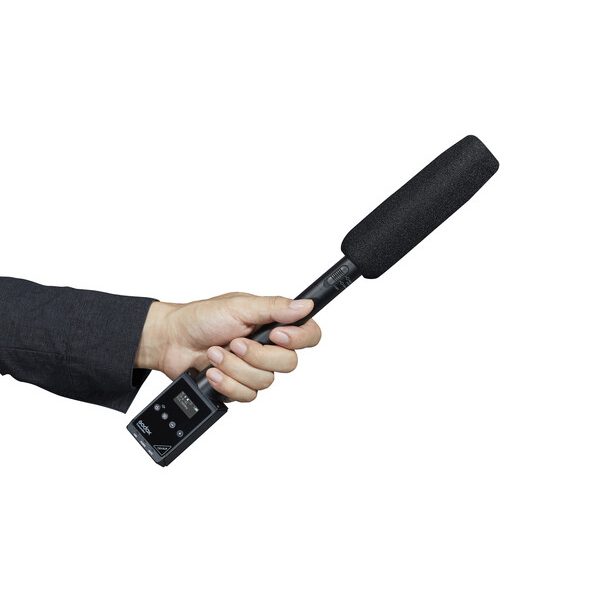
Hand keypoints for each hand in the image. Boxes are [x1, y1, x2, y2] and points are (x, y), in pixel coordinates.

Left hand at [134, 293, 320, 401]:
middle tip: (236, 343)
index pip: (308, 334)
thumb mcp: (239, 307)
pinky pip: (247, 395)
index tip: (277, 335)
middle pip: (289, 363)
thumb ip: (274, 307)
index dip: (299, 339)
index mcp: (272, 323)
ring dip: (235, 368)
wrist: (171, 341)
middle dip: (257, 355)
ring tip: (215, 353)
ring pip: (265, 382)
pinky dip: (226, 382)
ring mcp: (254, 368)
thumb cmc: (200, 318)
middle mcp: (267, 347)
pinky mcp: (239, 386)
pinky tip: (212, 371)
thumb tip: (305, 305)